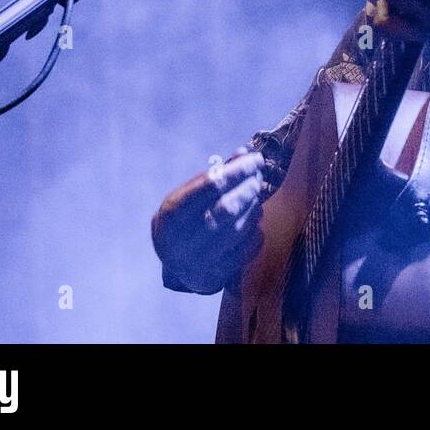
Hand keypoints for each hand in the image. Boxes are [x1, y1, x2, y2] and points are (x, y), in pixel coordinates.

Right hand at [150, 147, 268, 294]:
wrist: (177, 265)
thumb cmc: (187, 220)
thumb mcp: (191, 196)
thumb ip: (216, 175)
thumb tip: (244, 153)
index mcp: (171, 213)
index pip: (211, 185)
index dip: (237, 170)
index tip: (255, 160)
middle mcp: (180, 240)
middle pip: (227, 208)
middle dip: (248, 189)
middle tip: (258, 179)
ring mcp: (197, 261)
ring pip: (238, 229)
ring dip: (254, 209)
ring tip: (256, 198)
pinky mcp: (215, 277)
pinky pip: (246, 250)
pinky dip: (255, 231)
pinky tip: (254, 221)